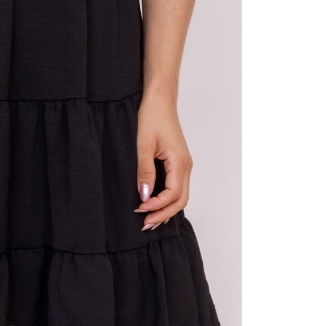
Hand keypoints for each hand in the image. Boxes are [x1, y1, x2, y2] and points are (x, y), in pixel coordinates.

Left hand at [133, 91, 191, 229]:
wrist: (159, 100)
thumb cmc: (152, 117)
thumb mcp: (143, 144)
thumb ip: (144, 171)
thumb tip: (144, 196)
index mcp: (180, 162)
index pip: (173, 194)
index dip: (157, 206)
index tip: (139, 210)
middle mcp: (186, 165)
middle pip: (180, 200)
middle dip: (164, 214)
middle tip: (145, 225)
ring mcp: (184, 164)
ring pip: (180, 195)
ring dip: (166, 208)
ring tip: (149, 219)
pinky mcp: (178, 161)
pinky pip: (177, 186)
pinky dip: (167, 198)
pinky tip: (155, 203)